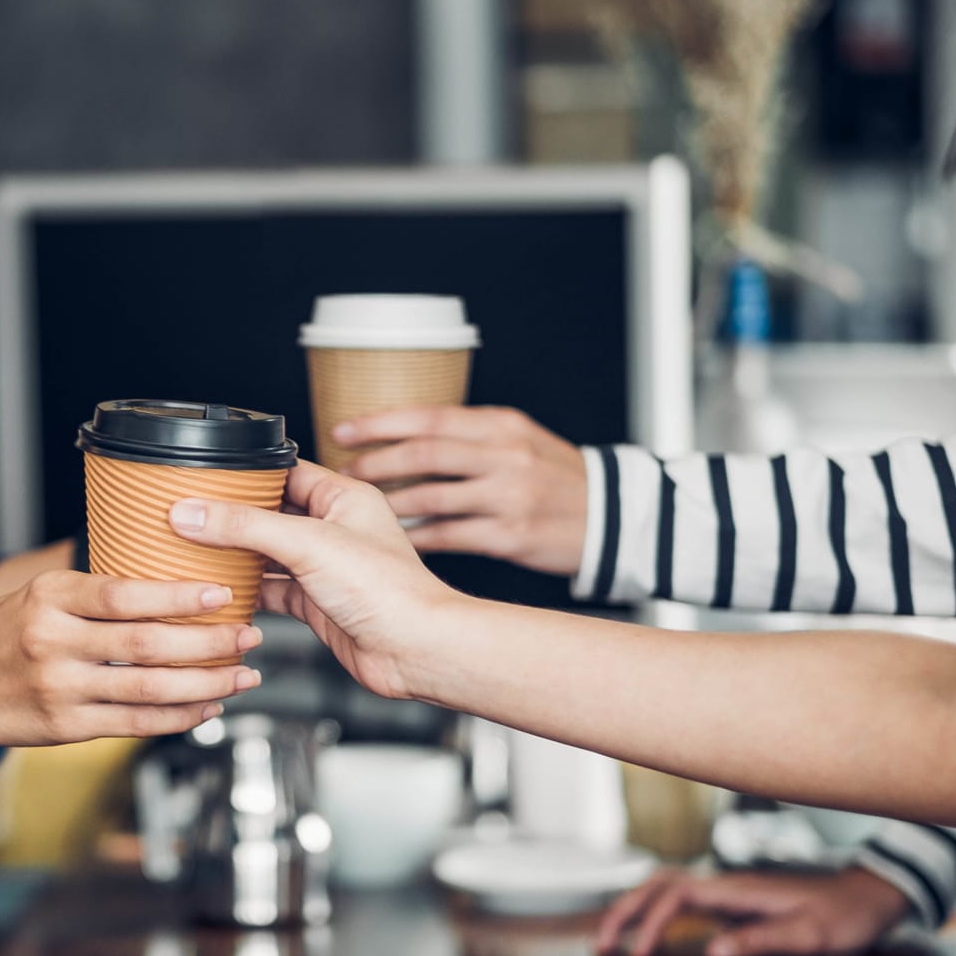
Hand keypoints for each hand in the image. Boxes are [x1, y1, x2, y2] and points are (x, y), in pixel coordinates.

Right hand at [0, 570, 261, 745]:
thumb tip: (167, 581)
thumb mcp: (36, 594)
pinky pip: (134, 724)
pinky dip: (177, 717)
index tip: (221, 594)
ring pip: (148, 689)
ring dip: (205, 683)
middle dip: (209, 642)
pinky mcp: (64, 727)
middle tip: (250, 635)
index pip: (125, 595)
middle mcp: (53, 642)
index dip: (179, 596)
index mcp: (49, 597)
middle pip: (147, 644)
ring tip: (243, 675)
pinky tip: (207, 706)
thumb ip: (93, 593)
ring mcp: (59, 689)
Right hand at [167, 462, 460, 700]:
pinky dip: (247, 591)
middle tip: (191, 514)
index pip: (284, 471)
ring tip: (194, 549)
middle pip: (271, 513)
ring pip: (268, 553)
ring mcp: (325, 568)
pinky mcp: (317, 604)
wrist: (415, 651)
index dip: (245, 474)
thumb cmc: (389, 591)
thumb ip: (246, 526)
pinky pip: (272, 590)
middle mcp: (335, 529)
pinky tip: (221, 590)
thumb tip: (194, 512)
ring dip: (236, 554)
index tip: (205, 478)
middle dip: (233, 517)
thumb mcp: (308, 544)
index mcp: (343, 497)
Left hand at [331, 406, 586, 576]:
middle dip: (376, 463)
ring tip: (360, 508)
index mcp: (501, 425)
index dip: (380, 423)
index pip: (429, 417)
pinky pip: (448, 536)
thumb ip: (468, 434)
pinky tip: (393, 539)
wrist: (613, 516)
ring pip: (432, 497)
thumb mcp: (519, 438)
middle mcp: (505, 457)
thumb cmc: (555, 476)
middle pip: (425, 454)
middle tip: (343, 473)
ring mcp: (509, 497)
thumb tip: (401, 434)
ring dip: (389, 503)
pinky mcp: (511, 536)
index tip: (342, 430)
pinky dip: (415, 537)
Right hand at [595, 866, 911, 955]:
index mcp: (737, 889)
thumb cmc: (843, 919)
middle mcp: (724, 885)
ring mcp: (725, 891)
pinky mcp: (730, 902)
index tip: (639, 955)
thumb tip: (713, 952)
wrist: (868, 898)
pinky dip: (652, 912)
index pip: (675, 896)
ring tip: (611, 938)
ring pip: (663, 888)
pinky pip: (678, 901)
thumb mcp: (810, 936)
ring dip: (633, 908)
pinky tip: (646, 932)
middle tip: (601, 946)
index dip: (650, 924)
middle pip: (656, 885)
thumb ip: (761, 941)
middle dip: (623, 911)